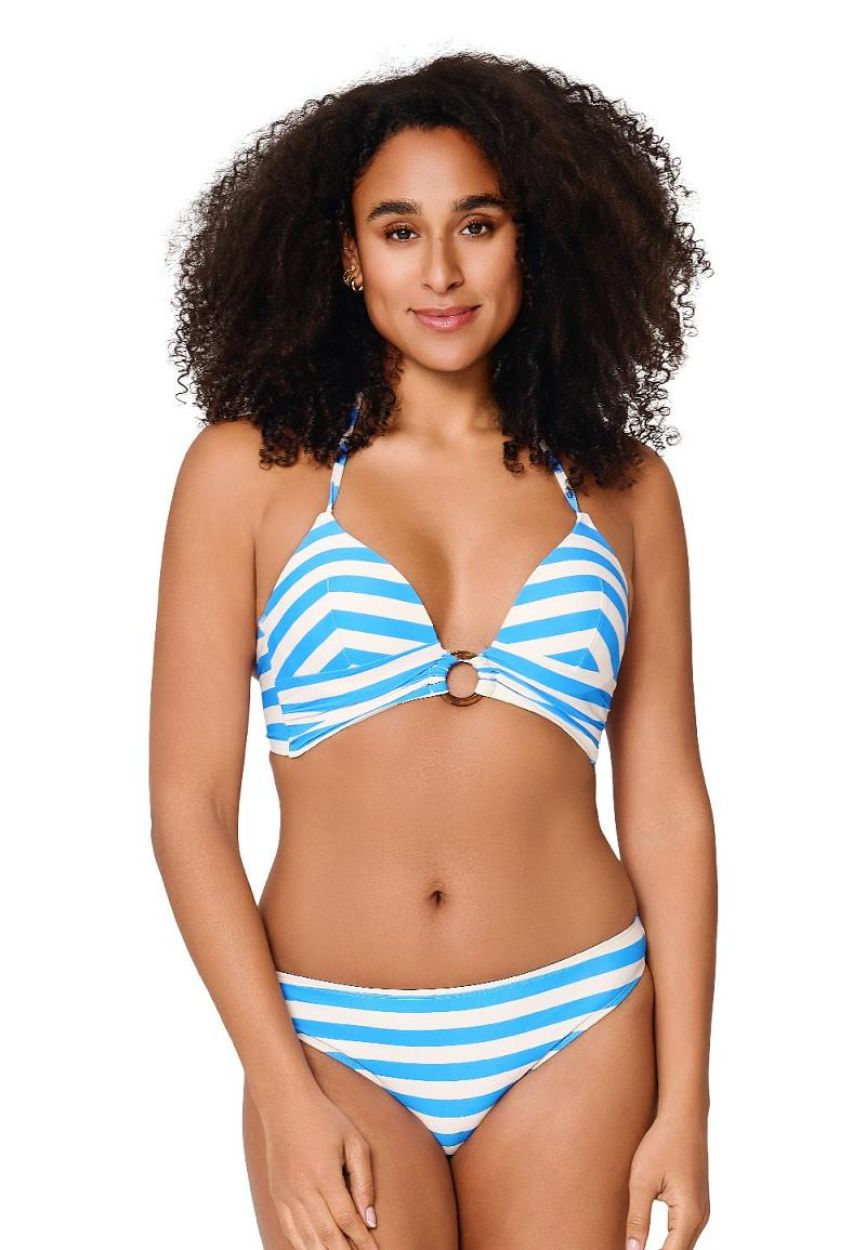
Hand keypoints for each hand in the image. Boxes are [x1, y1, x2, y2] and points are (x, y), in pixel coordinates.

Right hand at [258, 1081, 380, 1248]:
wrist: (285, 1103)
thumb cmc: (325, 1118)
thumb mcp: (354, 1141)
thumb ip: (364, 1180)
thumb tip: (370, 1219)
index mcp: (325, 1176)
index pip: (348, 1221)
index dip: (363, 1242)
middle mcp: (303, 1190)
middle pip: (327, 1237)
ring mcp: (286, 1195)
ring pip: (307, 1239)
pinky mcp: (277, 1195)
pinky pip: (290, 1231)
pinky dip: (303, 1247)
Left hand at [624, 1110, 709, 1249]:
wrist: (684, 1117)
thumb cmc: (662, 1143)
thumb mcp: (642, 1181)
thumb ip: (638, 1219)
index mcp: (689, 1215)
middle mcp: (701, 1218)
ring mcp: (701, 1211)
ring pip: (683, 1245)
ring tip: (639, 1248)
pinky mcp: (696, 1204)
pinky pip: (684, 1233)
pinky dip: (670, 1242)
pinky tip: (653, 1243)